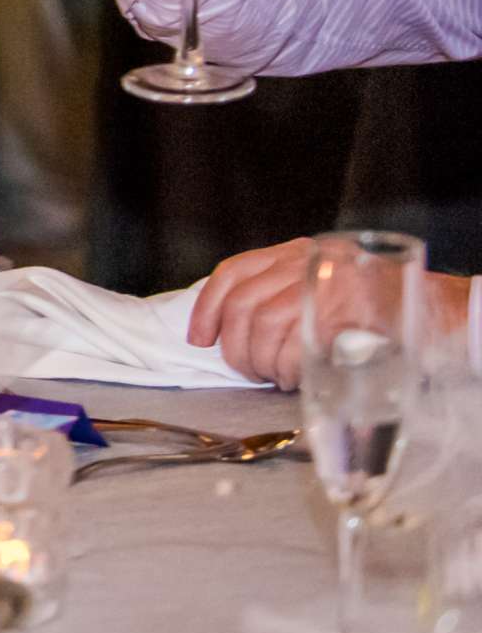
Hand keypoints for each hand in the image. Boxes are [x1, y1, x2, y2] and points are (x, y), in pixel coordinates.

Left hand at [188, 238, 468, 388]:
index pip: (233, 273)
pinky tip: (294, 378)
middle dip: (235, 347)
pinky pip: (296, 350)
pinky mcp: (343, 320)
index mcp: (295, 254)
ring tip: (274, 375)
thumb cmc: (373, 300)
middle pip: (244, 308)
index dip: (207, 308)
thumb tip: (234, 330)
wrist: (433, 305)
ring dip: (261, 362)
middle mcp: (305, 266)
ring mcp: (324, 291)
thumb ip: (283, 293)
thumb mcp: (322, 281)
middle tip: (248, 369)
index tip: (199, 337)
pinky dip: (287, 370)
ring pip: (264, 331)